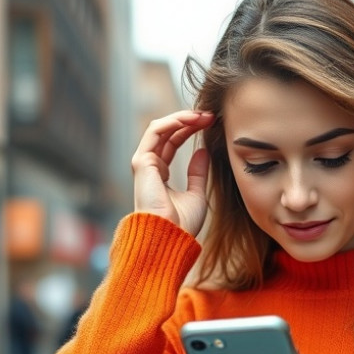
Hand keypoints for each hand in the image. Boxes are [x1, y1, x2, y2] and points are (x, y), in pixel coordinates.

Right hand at [131, 111, 214, 235]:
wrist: (170, 238)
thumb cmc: (182, 224)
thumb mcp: (196, 194)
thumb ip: (197, 173)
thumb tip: (202, 151)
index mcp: (160, 175)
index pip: (173, 143)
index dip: (190, 130)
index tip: (211, 124)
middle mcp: (150, 167)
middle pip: (167, 133)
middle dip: (189, 121)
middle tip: (210, 116)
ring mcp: (144, 163)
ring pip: (160, 128)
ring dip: (182, 118)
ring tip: (202, 115)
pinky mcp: (142, 162)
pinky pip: (155, 132)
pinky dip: (172, 122)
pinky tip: (190, 120)